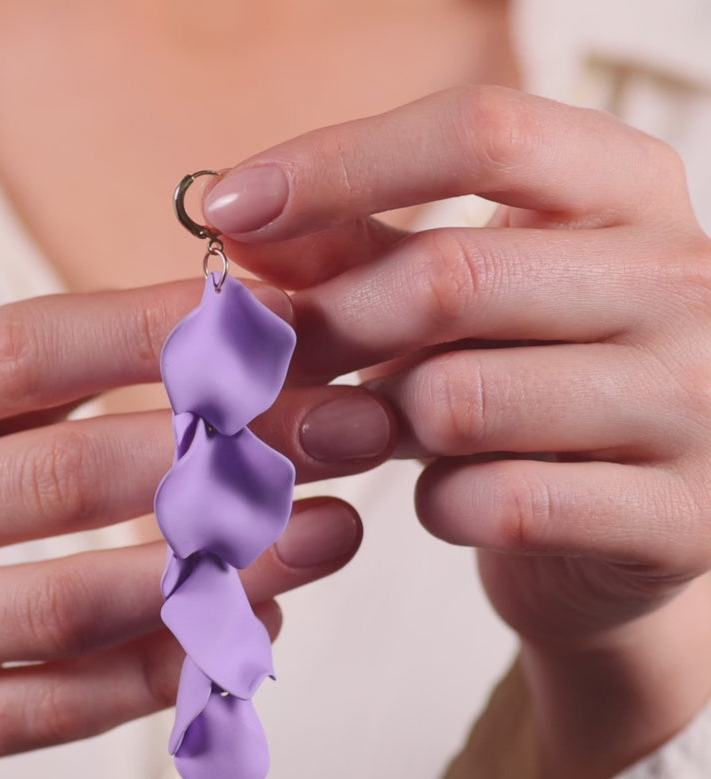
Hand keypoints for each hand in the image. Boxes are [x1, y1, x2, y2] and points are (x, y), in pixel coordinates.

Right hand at [0, 281, 390, 778]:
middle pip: (70, 476)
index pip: (28, 348)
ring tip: (327, 535)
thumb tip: (214, 333)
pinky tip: (251, 630)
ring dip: (223, 572)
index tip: (275, 320)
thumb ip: (36, 372)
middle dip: (226, 453)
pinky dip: (170, 668)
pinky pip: (64, 707)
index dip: (164, 333)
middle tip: (344, 431)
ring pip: (78, 607)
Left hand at [203, 86, 710, 778]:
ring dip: (379, 427)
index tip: (225, 208)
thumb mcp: (460, 305)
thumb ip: (360, 256)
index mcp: (630, 193)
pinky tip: (445, 500)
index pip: (481, 133)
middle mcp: (686, 281)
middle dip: (329, 328)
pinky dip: (439, 506)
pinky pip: (495, 502)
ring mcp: (696, 403)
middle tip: (267, 364)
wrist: (624, 534)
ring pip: (459, 399)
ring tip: (374, 434)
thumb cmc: (529, 394)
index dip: (336, 165)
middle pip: (450, 276)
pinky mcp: (676, 518)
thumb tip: (237, 221)